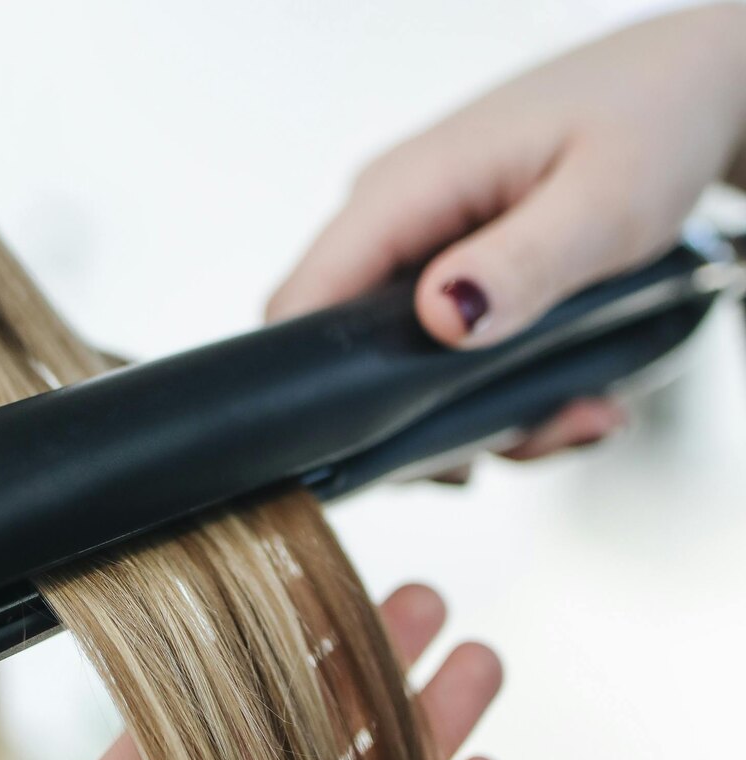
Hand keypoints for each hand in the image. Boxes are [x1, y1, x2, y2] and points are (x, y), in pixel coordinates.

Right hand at [268, 2, 745, 458]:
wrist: (686, 85)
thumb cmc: (652, 115)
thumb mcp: (607, 201)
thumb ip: (523, 264)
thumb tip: (441, 320)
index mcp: (401, 191)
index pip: (301, 304)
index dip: (319, 388)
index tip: (395, 446)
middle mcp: (390, 219)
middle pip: (350, 354)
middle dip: (429, 421)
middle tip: (533, 432)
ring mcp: (415, 244)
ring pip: (400, 365)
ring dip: (481, 414)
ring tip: (573, 414)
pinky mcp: (445, 266)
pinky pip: (439, 349)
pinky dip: (498, 388)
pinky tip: (566, 392)